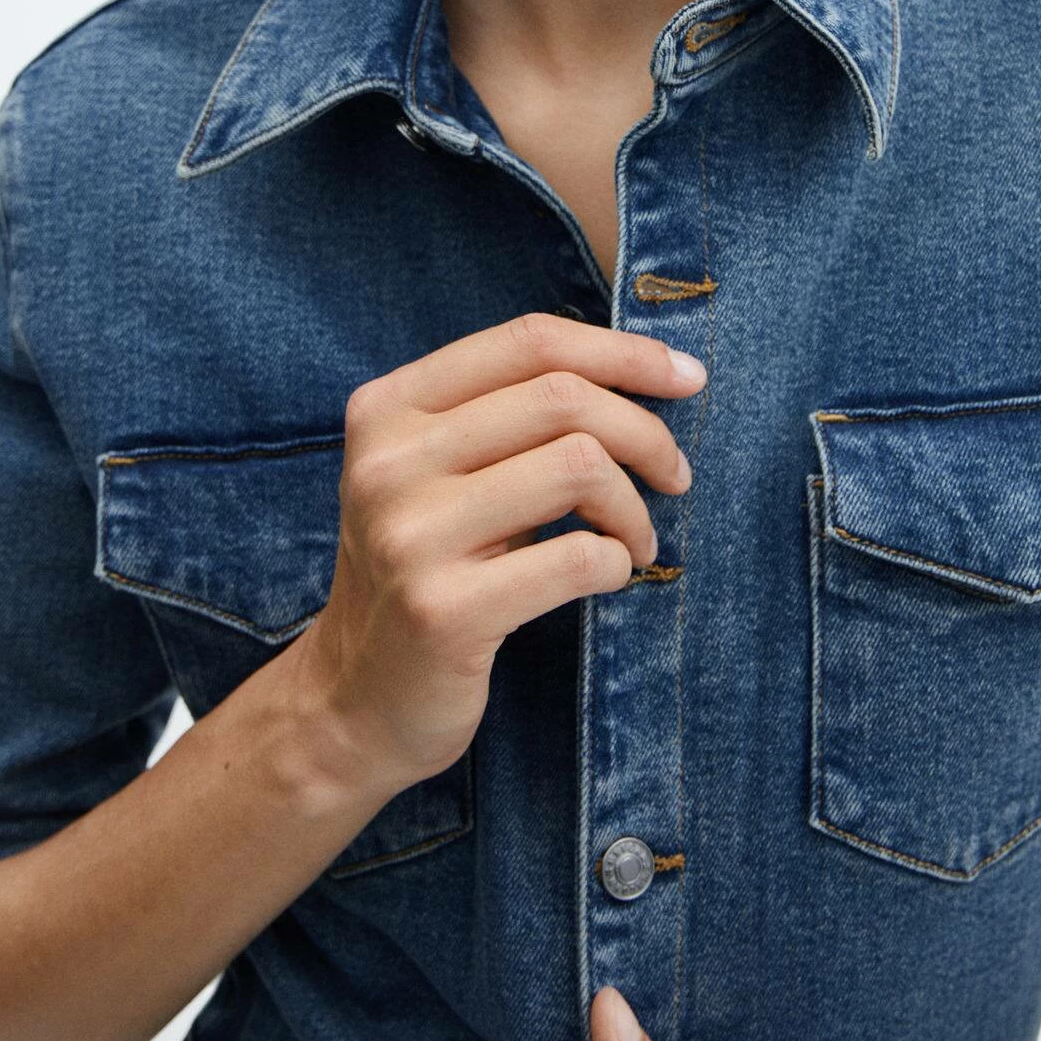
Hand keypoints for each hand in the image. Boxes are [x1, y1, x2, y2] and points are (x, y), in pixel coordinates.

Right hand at [287, 312, 703, 790]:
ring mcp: (409, 536)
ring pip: (578, 465)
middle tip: (674, 474)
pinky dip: (617, 563)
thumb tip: (644, 370)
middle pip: (562, 397)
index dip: (622, 352)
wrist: (354, 699)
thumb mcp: (440, 474)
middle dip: (645, 432)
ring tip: (635, 539)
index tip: (686, 378)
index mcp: (388, 408)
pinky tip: (608, 576)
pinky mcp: (443, 611)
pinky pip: (578, 557)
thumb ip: (510, 414)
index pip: (528, 341)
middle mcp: (388, 462)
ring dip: (634, 507)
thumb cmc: (429, 569)